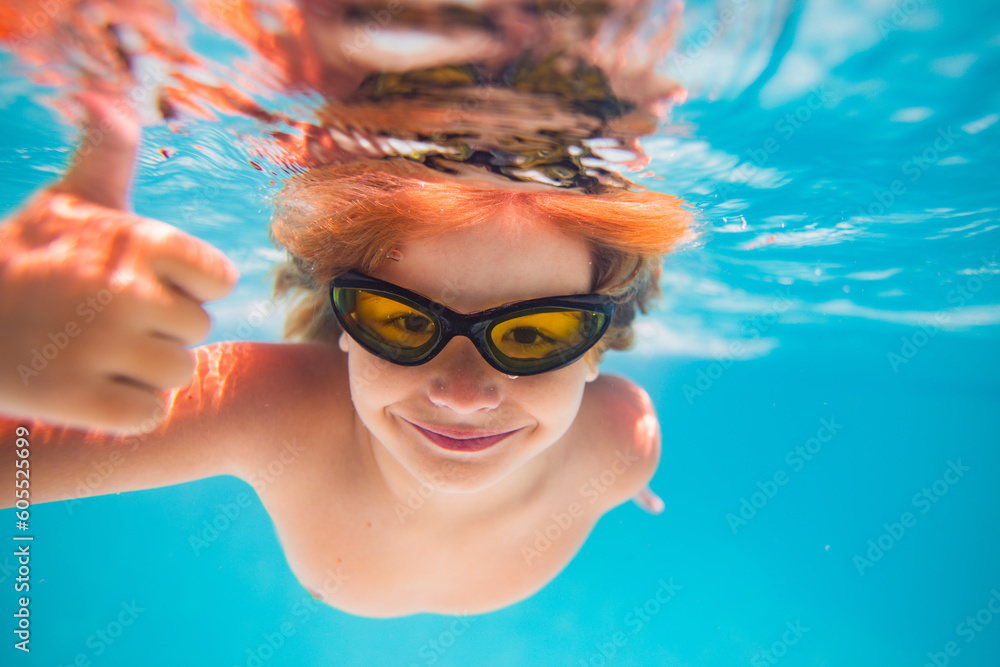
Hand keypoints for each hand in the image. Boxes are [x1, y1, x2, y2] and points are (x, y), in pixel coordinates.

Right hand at [0, 93, 238, 431]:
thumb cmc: (26, 258)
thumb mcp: (68, 200)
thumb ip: (108, 152)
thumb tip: (105, 98)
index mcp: (137, 239)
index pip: (218, 279)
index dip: (185, 287)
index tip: (142, 284)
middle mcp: (125, 289)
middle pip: (196, 330)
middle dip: (160, 331)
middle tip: (105, 322)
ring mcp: (100, 346)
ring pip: (176, 374)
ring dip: (144, 372)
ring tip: (95, 353)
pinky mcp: (76, 398)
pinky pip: (147, 415)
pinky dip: (123, 411)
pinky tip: (86, 387)